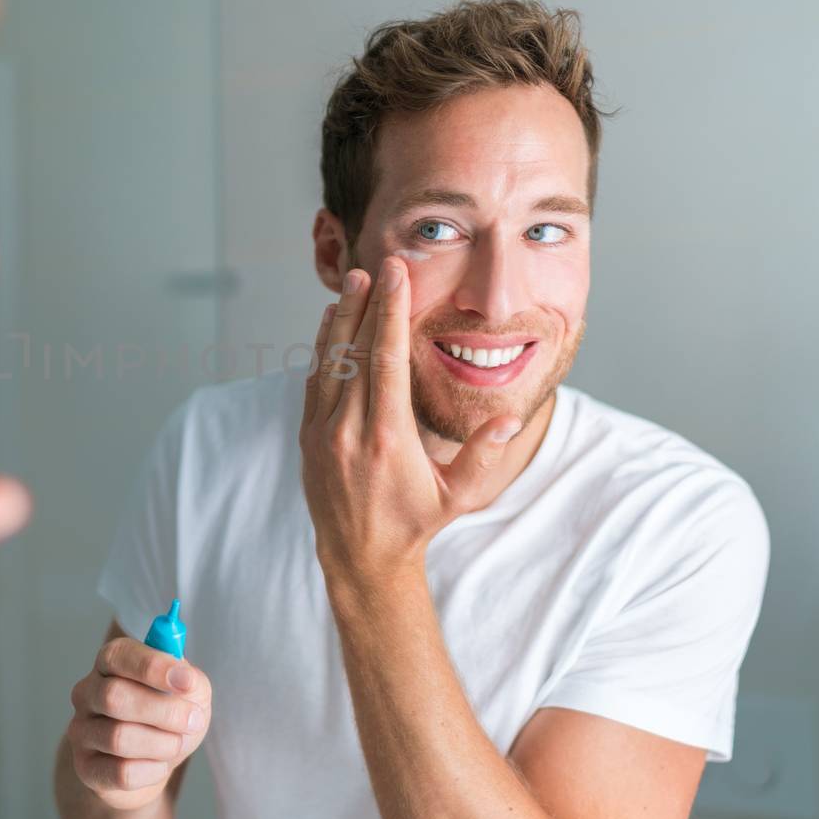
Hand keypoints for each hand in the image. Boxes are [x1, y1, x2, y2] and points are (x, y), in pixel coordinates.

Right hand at [65, 635, 211, 811]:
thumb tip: (185, 678)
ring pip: (118, 738)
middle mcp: (87, 693)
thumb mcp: (189, 693)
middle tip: (194, 720)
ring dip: (161, 743)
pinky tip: (160, 766)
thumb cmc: (167, 719)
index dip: (152, 667)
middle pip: (113, 696)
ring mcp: (81, 731)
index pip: (118, 656)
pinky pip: (120, 773)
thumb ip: (190, 680)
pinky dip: (151, 770)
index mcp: (109, 663)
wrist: (151, 765)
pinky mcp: (85, 768)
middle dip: (163, 711)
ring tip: (177, 744)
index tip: (186, 681)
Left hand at [299, 257, 519, 585]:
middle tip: (380, 262)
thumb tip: (510, 418)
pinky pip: (316, 379)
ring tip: (354, 278)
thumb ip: (482, 456)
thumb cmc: (416, 522)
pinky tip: (331, 319)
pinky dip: (323, 346)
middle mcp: (347, 431)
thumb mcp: (457, 495)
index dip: (392, 313)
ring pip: (330, 360)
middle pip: (356, 351)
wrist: (361, 556)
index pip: (386, 361)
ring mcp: (322, 432)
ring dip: (342, 316)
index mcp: (385, 439)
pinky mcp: (309, 435)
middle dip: (369, 303)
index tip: (397, 277)